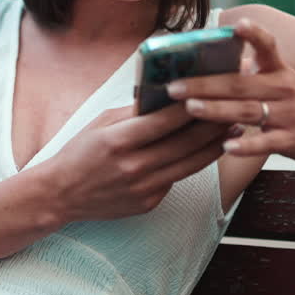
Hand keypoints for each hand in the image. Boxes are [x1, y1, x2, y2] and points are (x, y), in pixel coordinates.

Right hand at [44, 102, 229, 221]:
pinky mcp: (148, 202)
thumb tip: (167, 95)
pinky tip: (207, 149)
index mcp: (117, 141)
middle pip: (184, 144)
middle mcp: (132, 167)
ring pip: (190, 164)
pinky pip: (176, 179)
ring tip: (232, 128)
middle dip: (212, 125)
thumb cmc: (80, 152)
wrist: (61, 194)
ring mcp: (142, 188)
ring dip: (214, 145)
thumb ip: (134, 111)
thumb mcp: (100, 123)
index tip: (211, 91)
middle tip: (233, 108)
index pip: (163, 121)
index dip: (190, 107)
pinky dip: (193, 162)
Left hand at [169, 18, 294, 162]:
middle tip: (173, 86)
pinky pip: (266, 142)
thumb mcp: (278, 79)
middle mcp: (282, 88)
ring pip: (248, 111)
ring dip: (217, 110)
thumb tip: (201, 64)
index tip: (237, 24)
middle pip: (239, 84)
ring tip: (190, 108)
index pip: (266, 46)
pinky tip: (227, 148)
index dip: (253, 34)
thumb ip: (246, 72)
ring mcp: (288, 114)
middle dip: (204, 84)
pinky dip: (247, 145)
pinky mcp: (292, 140)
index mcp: (276, 70)